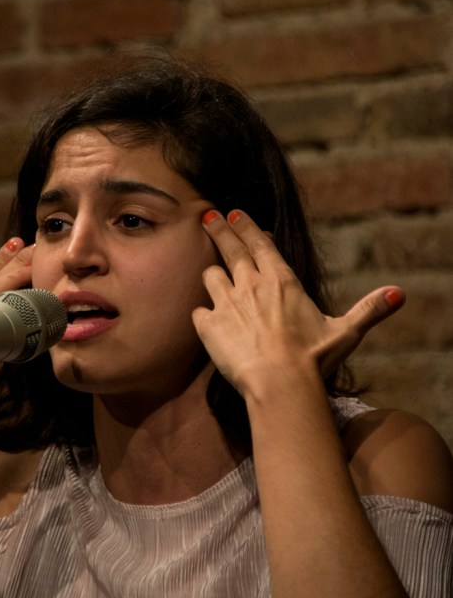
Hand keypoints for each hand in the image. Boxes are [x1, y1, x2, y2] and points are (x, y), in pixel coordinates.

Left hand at [191, 210, 403, 396]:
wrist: (280, 383)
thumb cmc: (314, 358)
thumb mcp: (346, 333)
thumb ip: (369, 310)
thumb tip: (399, 294)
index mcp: (281, 280)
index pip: (260, 243)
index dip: (246, 226)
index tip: (233, 214)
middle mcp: (250, 284)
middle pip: (230, 248)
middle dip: (219, 230)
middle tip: (209, 219)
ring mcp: (226, 303)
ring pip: (210, 276)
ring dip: (212, 276)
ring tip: (213, 278)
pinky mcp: (208, 325)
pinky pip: (198, 312)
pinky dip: (203, 316)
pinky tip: (207, 322)